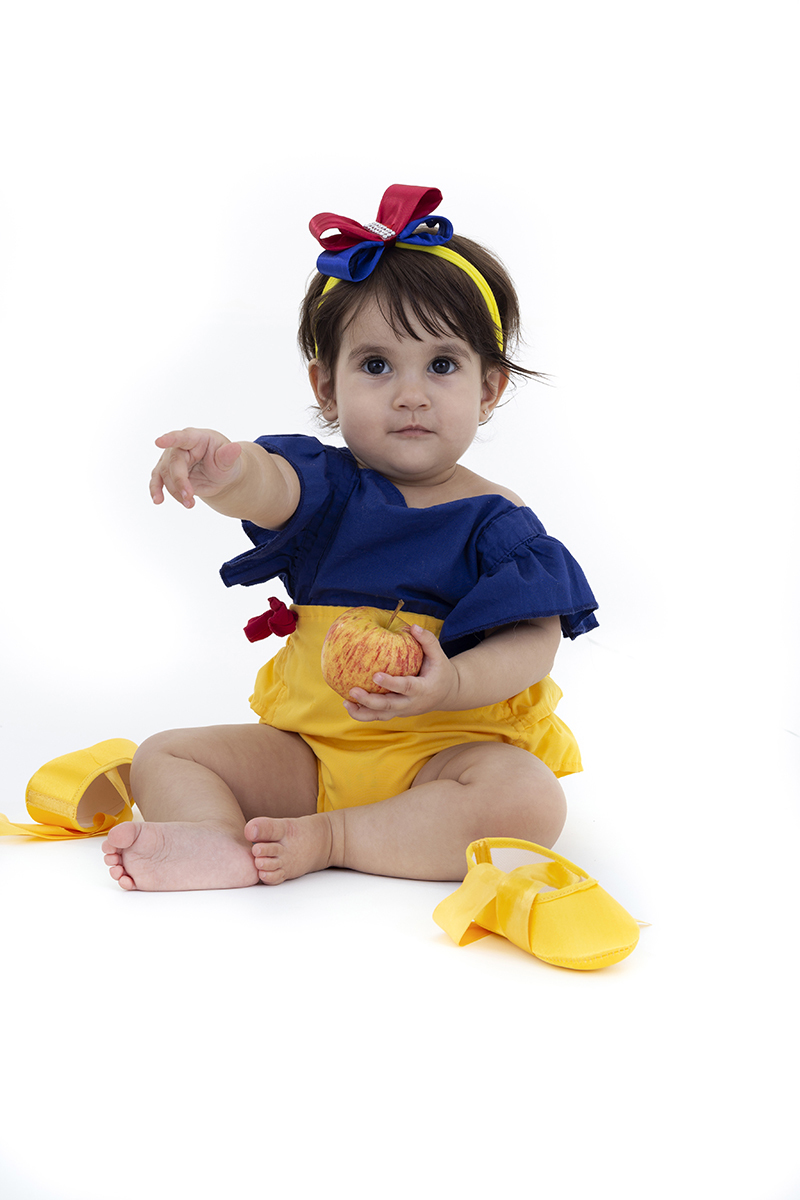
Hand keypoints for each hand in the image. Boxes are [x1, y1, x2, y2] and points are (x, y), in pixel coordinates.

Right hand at [150, 428, 242, 507]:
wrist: (219, 476)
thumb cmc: (224, 462)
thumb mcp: (230, 461)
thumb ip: (228, 456)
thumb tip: (235, 448)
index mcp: (196, 438)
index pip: (182, 437)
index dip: (170, 439)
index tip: (159, 442)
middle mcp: (180, 447)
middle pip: (173, 463)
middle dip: (179, 482)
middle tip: (190, 498)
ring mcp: (171, 459)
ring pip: (165, 474)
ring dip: (174, 491)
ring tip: (189, 504)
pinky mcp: (167, 473)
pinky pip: (157, 480)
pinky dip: (156, 490)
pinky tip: (157, 500)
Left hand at [343, 626, 460, 720]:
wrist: (446, 694)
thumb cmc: (440, 671)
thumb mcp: (439, 656)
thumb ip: (427, 641)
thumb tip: (413, 626)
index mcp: (423, 689)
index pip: (406, 687)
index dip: (391, 683)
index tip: (375, 675)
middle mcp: (412, 703)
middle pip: (389, 706)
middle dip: (370, 701)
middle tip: (353, 690)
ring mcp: (403, 711)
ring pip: (381, 716)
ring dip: (362, 712)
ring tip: (346, 702)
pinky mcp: (396, 713)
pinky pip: (378, 716)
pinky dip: (363, 713)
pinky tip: (349, 704)